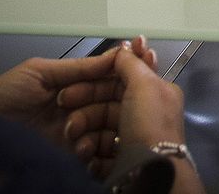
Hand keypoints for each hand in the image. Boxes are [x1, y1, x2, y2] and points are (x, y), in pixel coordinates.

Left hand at [0, 42, 135, 150]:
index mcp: (73, 85)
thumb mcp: (38, 73)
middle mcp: (80, 109)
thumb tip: (116, 55)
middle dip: (114, 101)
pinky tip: (80, 148)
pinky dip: (96, 152)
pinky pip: (99, 156)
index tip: (138, 65)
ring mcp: (78, 135)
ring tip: (72, 129)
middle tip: (100, 102)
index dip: (125, 72)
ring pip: (111, 128)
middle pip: (116, 103)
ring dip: (100, 127)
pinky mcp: (72, 158)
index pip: (109, 78)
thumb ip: (78, 67)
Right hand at [63, 41, 188, 178]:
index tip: (73, 80)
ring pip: (98, 130)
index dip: (98, 79)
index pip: (122, 81)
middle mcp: (145, 116)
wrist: (149, 172)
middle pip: (106, 106)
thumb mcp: (144, 85)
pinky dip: (90, 153)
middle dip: (83, 107)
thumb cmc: (148, 123)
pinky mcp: (120, 163)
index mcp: (156, 95)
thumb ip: (131, 63)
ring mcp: (132, 141)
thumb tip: (126, 45)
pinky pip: (99, 154)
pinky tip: (86, 154)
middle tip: (63, 104)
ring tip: (75, 138)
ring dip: (82, 132)